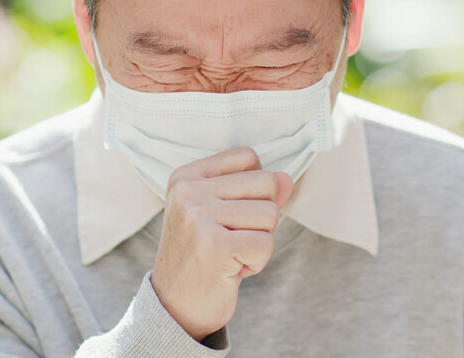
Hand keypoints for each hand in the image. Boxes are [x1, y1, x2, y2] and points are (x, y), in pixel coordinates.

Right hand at [150, 146, 293, 341]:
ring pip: (270, 213)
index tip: (230, 215)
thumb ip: (255, 192)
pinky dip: (257, 262)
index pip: (248, 157)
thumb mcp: (224, 215)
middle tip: (234, 239)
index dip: (255, 188)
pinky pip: (266, 243)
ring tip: (231, 254)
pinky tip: (232, 270)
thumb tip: (287, 177)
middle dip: (262, 217)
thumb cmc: (203, 257)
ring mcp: (198, 217)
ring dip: (260, 241)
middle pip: (266, 182)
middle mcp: (188, 191)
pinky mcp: (215, 245)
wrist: (176, 307)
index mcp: (186, 176)